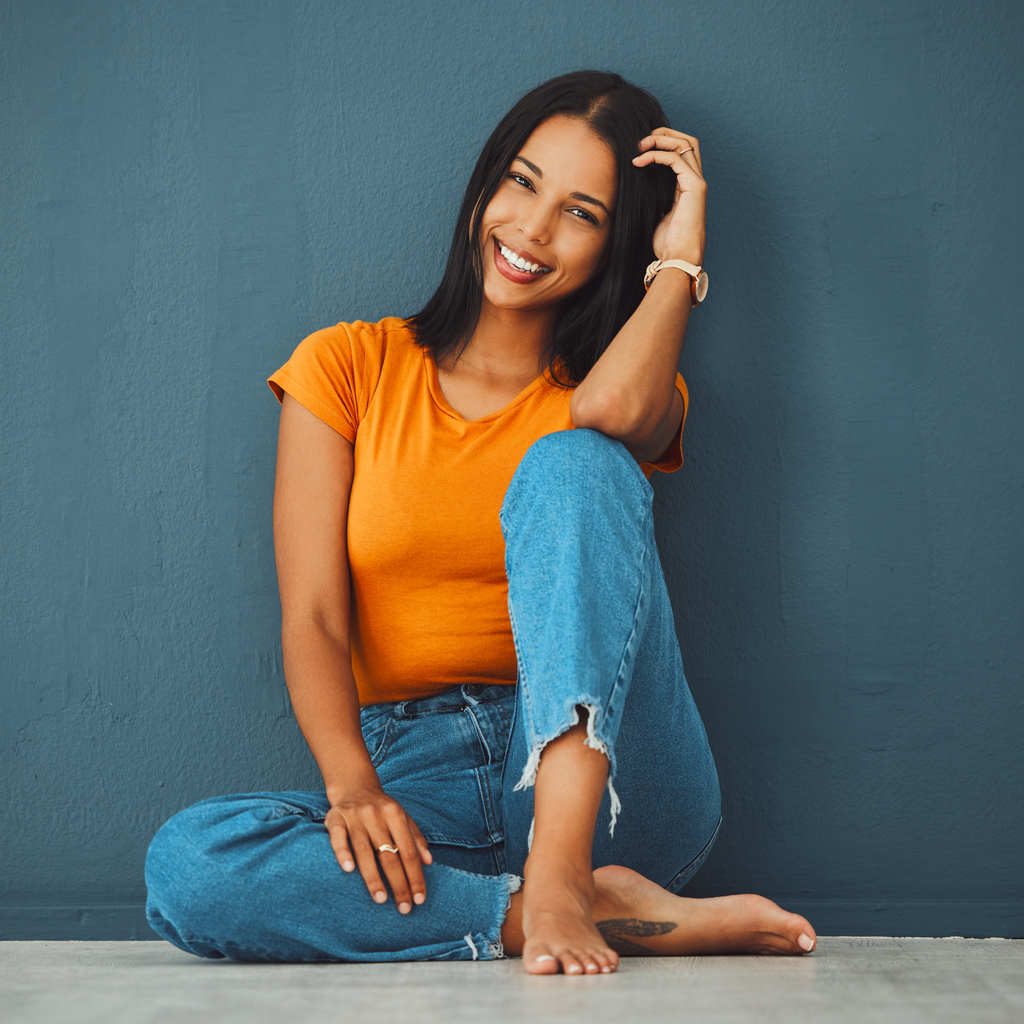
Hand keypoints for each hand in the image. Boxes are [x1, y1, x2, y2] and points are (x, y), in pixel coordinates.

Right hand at [325, 784, 432, 913]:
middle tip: (404, 907)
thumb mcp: (402, 818)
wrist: (354, 786)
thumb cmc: (382, 810)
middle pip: (389, 854)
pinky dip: (343, 853)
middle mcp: (376, 815)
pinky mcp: (335, 819)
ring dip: (373, 877)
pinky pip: (338, 838)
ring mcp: (355, 817)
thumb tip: (429, 862)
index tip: (420, 898)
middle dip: (399, 883)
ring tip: (381, 899)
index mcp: (395, 814)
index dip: (415, 876)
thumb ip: (416, 838)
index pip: (409, 850)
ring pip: (364, 850)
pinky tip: (348, 870)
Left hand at [632, 127, 706, 265]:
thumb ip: (654, 198)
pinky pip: (676, 159)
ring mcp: (698, 182)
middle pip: (687, 140)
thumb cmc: (667, 244)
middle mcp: (696, 181)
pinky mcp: (695, 187)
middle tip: (641, 140)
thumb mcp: (657, 215)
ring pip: (685, 143)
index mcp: (687, 186)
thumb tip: (638, 189)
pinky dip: (657, 155)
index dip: (663, 143)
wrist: (678, 258)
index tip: (640, 149)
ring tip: (640, 146)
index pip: (681, 152)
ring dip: (660, 139)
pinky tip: (641, 160)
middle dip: (664, 134)